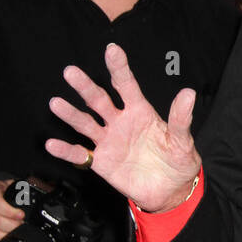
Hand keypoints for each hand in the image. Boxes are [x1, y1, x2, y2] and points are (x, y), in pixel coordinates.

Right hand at [45, 43, 200, 211]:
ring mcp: (108, 140)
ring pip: (85, 123)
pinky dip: (66, 150)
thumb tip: (189, 94)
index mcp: (140, 111)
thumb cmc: (177, 161)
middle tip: (70, 72)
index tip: (112, 50)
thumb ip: (181, 119)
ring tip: (56, 104)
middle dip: (85, 86)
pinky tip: (53, 144)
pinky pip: (80, 155)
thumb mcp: (183, 141)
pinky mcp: (101, 162)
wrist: (170, 191)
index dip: (119, 68)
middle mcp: (120, 122)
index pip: (126, 85)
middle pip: (99, 100)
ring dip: (71, 114)